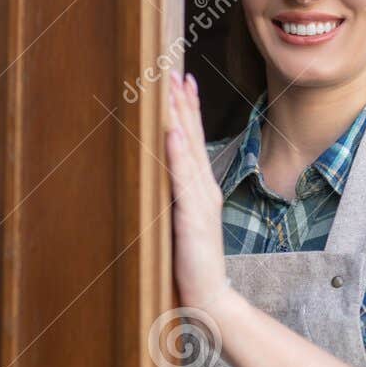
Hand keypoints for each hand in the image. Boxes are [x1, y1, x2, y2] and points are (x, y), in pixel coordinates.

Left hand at [163, 70, 228, 317]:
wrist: (208, 297)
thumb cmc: (191, 263)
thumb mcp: (180, 223)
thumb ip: (173, 199)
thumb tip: (157, 175)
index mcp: (200, 189)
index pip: (192, 140)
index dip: (187, 109)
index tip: (181, 79)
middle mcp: (203, 188)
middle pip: (191, 137)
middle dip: (182, 102)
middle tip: (175, 69)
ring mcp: (200, 202)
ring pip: (187, 151)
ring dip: (179, 118)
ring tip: (172, 90)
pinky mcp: (192, 219)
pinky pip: (183, 181)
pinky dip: (177, 155)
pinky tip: (172, 133)